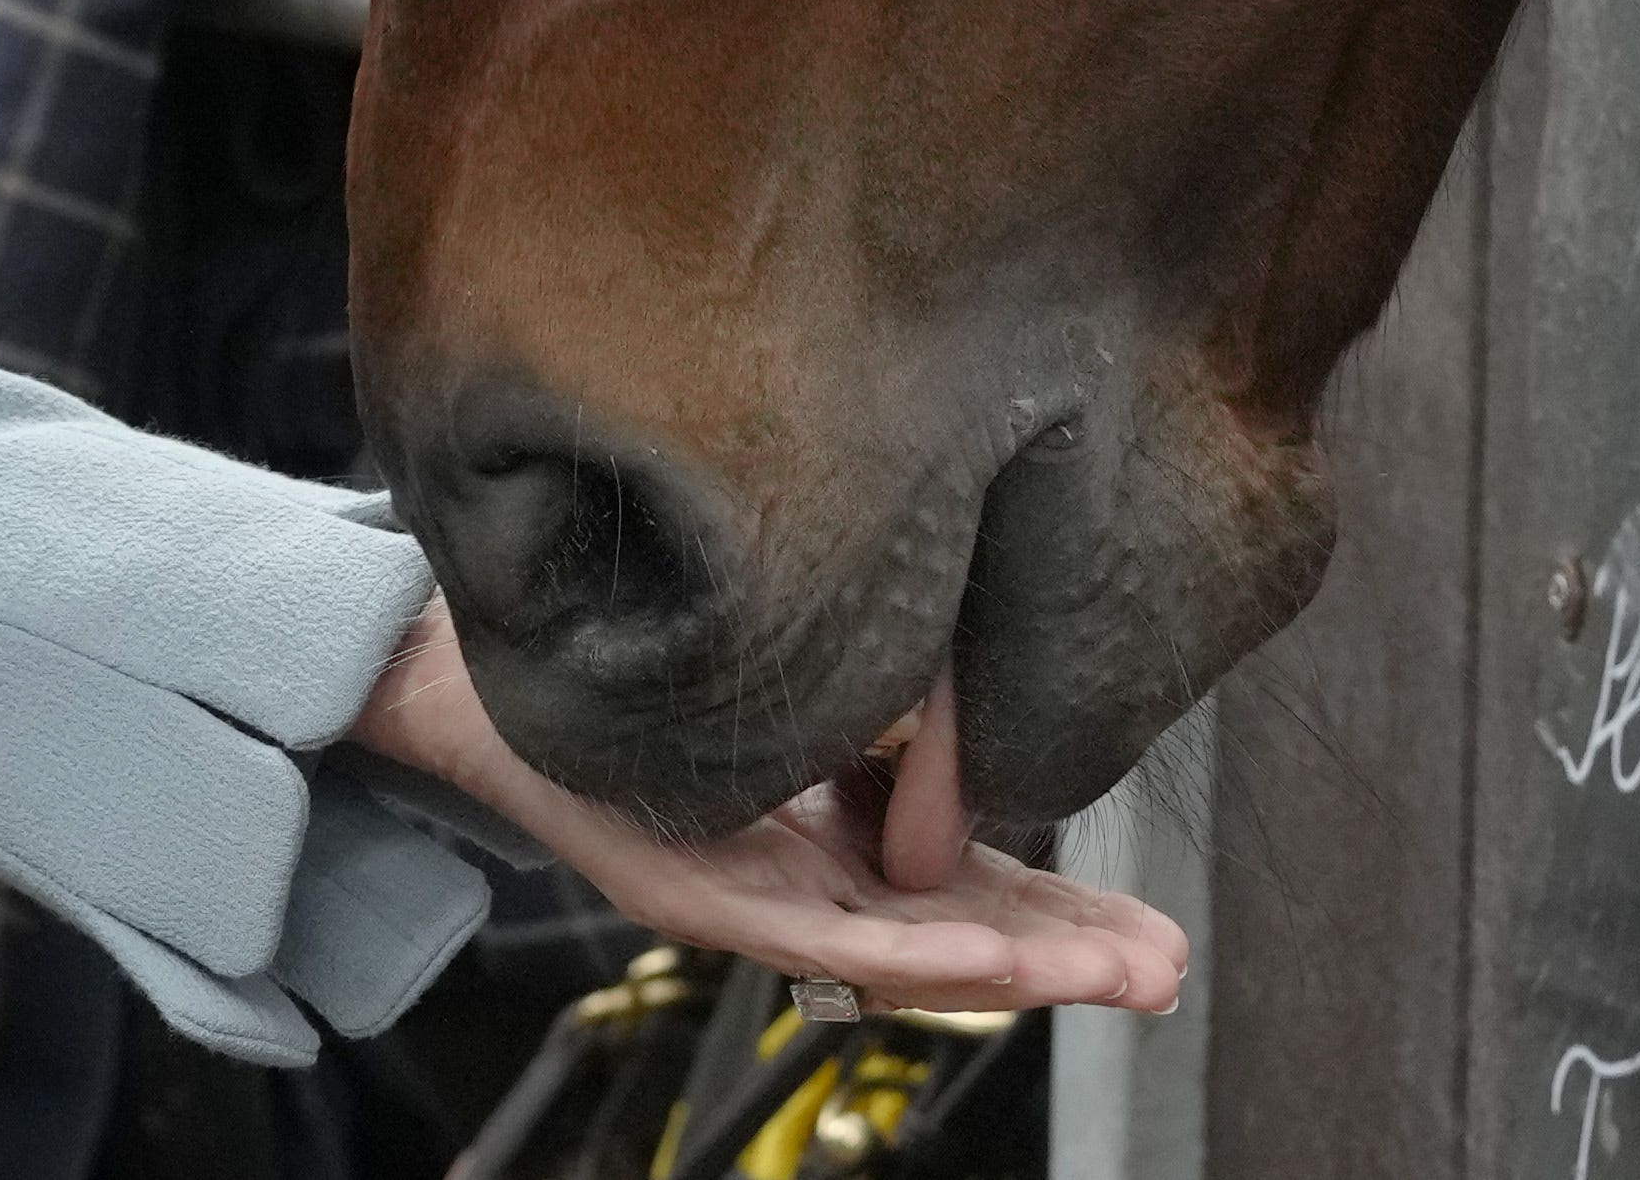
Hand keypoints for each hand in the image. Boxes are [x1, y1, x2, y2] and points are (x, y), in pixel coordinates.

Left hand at [347, 600, 1191, 1017]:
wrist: (473, 669)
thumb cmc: (637, 663)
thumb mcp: (797, 682)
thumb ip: (885, 723)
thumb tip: (980, 735)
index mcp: (830, 832)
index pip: (969, 887)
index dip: (1066, 911)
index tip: (1159, 936)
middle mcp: (796, 880)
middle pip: (953, 935)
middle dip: (1068, 958)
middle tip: (1166, 974)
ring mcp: (744, 895)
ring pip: (900, 950)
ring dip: (1016, 965)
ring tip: (1113, 976)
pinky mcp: (693, 891)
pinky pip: (813, 930)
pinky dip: (909, 946)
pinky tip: (983, 953)